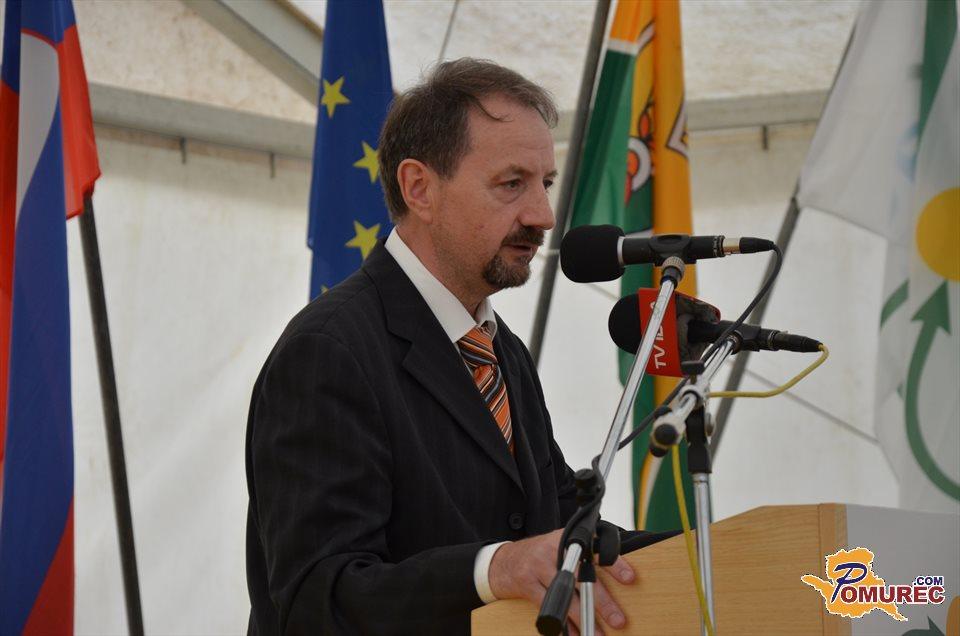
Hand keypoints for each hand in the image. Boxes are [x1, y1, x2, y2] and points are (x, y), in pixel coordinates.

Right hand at [488, 529, 635, 634]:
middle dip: (602, 602)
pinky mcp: (527, 583)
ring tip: (597, 634)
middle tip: (619, 620)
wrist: (503, 562)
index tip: (630, 579)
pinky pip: (548, 607)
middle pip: (583, 576)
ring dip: (583, 618)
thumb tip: (620, 573)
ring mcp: (539, 566)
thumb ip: (585, 555)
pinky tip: (573, 635)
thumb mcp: (562, 546)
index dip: (614, 564)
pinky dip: (562, 625)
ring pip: (566, 595)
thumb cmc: (541, 556)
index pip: (596, 549)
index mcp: (569, 539)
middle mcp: (555, 549)